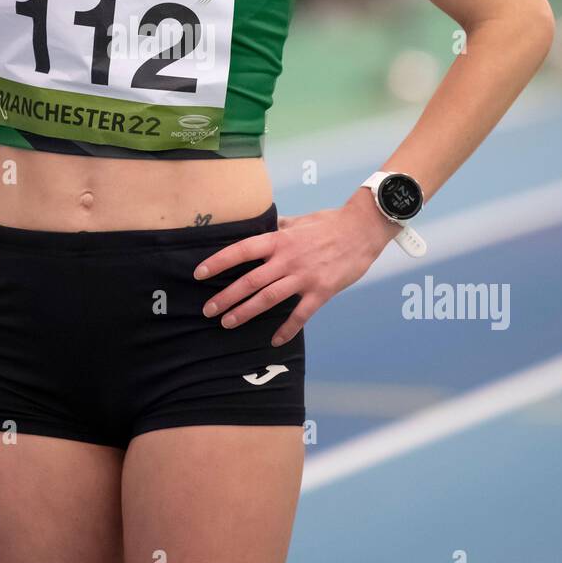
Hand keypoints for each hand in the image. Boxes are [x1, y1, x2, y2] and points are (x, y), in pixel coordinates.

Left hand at [192, 199, 393, 345]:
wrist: (362, 229)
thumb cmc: (329, 223)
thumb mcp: (298, 221)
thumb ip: (278, 228)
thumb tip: (263, 227)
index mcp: (279, 240)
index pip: (241, 250)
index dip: (218, 262)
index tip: (199, 273)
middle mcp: (287, 259)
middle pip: (249, 281)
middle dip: (226, 297)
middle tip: (208, 310)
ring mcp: (304, 277)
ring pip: (268, 299)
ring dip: (246, 312)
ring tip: (228, 323)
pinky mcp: (321, 291)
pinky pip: (300, 315)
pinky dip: (287, 329)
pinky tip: (274, 341)